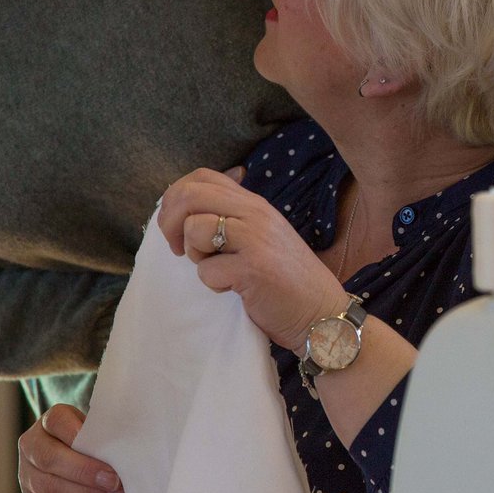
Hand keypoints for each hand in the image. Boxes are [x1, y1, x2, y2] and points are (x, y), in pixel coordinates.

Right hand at [16, 404, 124, 492]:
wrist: (78, 482)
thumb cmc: (92, 452)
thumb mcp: (95, 438)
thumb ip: (103, 438)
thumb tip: (127, 450)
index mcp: (47, 424)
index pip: (56, 420)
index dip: (75, 432)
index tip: (103, 446)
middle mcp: (32, 449)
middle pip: (49, 458)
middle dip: (84, 471)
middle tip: (114, 481)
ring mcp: (28, 479)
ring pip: (50, 489)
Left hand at [157, 166, 347, 350]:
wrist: (323, 315)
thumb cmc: (286, 280)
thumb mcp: (262, 236)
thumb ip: (233, 217)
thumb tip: (187, 207)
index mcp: (254, 203)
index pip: (203, 177)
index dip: (176, 196)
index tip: (176, 225)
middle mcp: (255, 213)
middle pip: (191, 195)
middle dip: (170, 222)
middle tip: (178, 248)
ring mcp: (255, 239)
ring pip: (195, 229)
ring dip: (194, 254)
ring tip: (216, 268)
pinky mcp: (253, 268)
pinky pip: (206, 270)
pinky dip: (212, 284)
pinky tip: (234, 289)